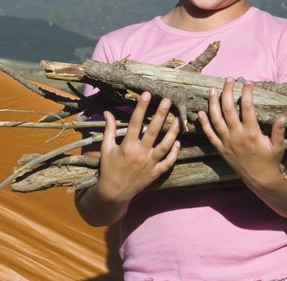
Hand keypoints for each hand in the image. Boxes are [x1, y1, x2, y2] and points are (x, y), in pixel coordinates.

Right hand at [96, 91, 180, 205]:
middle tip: (168, 100)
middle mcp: (140, 154)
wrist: (113, 193)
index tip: (147, 94)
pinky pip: (168, 162)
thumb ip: (109, 129)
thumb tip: (107, 112)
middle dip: (161, 115)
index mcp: (127, 146)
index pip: (135, 122)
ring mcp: (149, 164)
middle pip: (153, 131)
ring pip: (165, 146)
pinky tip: (178, 142)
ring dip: (173, 132)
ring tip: (179, 119)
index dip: (141, 107)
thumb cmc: (108, 168)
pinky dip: (174, 153)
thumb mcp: (106, 148)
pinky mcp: (155, 173)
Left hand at [198, 78, 285, 190]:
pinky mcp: (220, 148)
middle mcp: (237, 136)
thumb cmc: (270, 161)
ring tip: (212, 89)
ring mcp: (227, 142)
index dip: (247, 93)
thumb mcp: (278, 146)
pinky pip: (209, 134)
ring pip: (216, 119)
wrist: (260, 180)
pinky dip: (204, 123)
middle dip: (227, 91)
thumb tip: (283, 116)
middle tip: (229, 79)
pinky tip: (200, 112)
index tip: (248, 81)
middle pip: (228, 109)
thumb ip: (279, 131)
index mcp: (252, 133)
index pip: (247, 107)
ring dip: (212, 103)